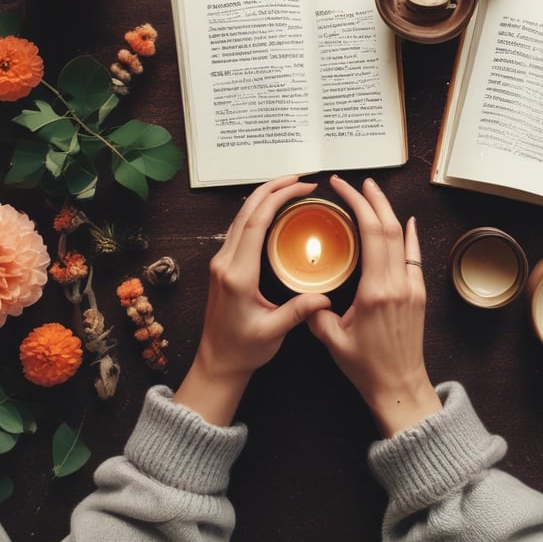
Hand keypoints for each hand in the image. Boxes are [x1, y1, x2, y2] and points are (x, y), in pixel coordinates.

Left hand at [174, 176, 331, 424]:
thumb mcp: (273, 333)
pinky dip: (256, 212)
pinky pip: (239, 229)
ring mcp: (221, 262)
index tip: (302, 187)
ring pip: (240, 217)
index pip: (257, 223)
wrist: (217, 363)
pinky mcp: (222, 265)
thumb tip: (325, 298)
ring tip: (289, 187)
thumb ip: (298, 312)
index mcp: (238, 275)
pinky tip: (271, 210)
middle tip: (300, 178)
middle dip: (273, 189)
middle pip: (246, 212)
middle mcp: (225, 263)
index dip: (279, 198)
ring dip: (263, 197)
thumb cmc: (243, 350)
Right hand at [307, 176, 441, 436]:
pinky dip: (408, 235)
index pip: (371, 233)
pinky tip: (406, 222)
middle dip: (373, 198)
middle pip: (389, 227)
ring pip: (403, 237)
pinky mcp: (418, 293)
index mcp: (376, 290)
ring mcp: (412, 287)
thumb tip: (307, 294)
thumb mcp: (332, 339)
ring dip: (388, 211)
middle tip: (355, 183)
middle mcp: (398, 283)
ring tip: (373, 193)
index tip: (342, 188)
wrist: (400, 386)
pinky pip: (413, 255)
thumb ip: (317, 313)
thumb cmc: (367, 367)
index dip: (358, 204)